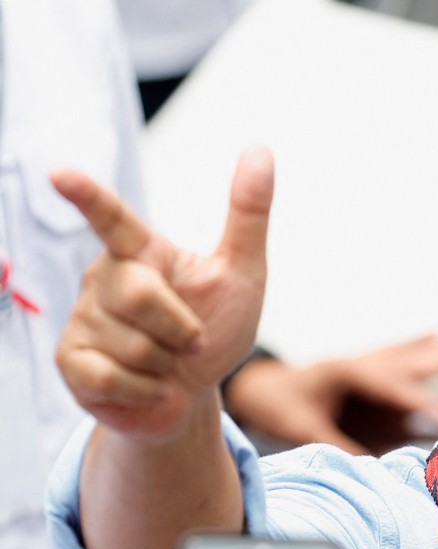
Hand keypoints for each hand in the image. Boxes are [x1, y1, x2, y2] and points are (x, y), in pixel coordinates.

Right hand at [53, 147, 274, 439]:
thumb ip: (248, 215)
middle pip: (137, 294)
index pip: (113, 219)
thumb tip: (260, 149)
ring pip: (129, 343)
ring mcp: (84, 320)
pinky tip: (150, 386)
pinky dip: (146, 390)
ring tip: (166, 363)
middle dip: (180, 326)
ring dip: (165, 363)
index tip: (61, 175)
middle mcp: (105, 278)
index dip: (88, 197)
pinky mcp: (72, 362)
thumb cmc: (215, 326)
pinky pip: (110, 378)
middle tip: (193, 341)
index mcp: (143, 251)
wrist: (193, 394)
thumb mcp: (242, 272)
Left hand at [224, 335, 437, 453]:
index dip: (419, 402)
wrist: (254, 388)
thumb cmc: (277, 406)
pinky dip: (419, 345)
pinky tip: (437, 335)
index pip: (392, 387)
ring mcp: (363, 365)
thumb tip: (369, 468)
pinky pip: (397, 358)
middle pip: (409, 363)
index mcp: (347, 372)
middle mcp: (360, 363)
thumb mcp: (302, 429)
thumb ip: (336, 445)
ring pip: (408, 357)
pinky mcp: (362, 373)